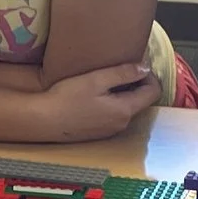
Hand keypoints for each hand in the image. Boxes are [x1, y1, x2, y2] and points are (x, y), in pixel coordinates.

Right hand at [44, 63, 159, 140]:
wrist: (44, 121)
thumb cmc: (67, 98)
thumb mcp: (96, 79)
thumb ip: (123, 73)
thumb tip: (145, 68)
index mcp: (125, 110)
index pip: (153, 92)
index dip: (150, 76)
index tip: (138, 65)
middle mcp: (122, 123)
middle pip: (141, 101)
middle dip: (137, 84)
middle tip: (121, 69)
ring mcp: (111, 131)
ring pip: (127, 109)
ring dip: (124, 94)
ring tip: (106, 81)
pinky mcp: (99, 133)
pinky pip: (114, 116)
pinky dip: (113, 104)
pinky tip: (95, 96)